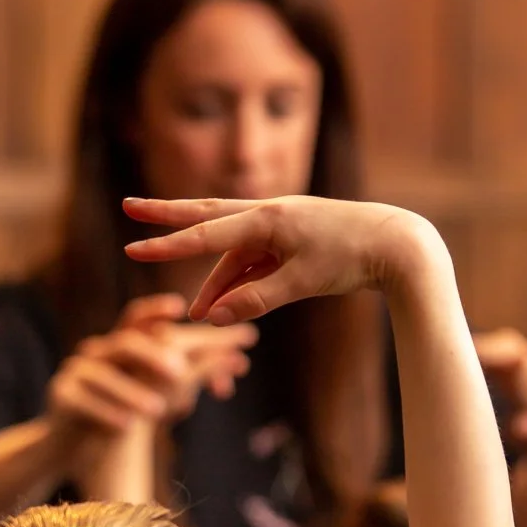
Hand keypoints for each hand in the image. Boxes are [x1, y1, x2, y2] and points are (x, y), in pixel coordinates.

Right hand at [47, 293, 255, 437]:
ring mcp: (76, 373)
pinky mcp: (61, 398)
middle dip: (152, 356)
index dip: (157, 309)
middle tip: (179, 372)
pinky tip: (128, 429)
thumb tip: (240, 362)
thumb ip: (197, 374)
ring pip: (102, 375)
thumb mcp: (162, 392)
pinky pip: (82, 402)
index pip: (140, 318)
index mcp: (122, 343)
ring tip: (159, 412)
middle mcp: (98, 351)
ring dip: (131, 392)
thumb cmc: (127, 407)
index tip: (180, 307)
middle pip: (124, 343)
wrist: (79, 441)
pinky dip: (106, 414)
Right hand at [123, 195, 438, 323]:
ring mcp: (278, 224)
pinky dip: (238, 281)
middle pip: (206, 215)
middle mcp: (268, 213)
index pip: (206, 234)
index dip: (168, 245)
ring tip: (198, 314)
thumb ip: (256, 299)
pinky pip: (252, 260)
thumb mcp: (303, 282)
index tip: (134, 248)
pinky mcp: (289, 238)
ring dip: (213, 281)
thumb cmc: (352, 258)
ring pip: (230, 248)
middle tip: (129, 209)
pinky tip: (229, 304)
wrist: (397, 244)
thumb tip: (215, 317)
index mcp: (268, 218)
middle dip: (166, 218)